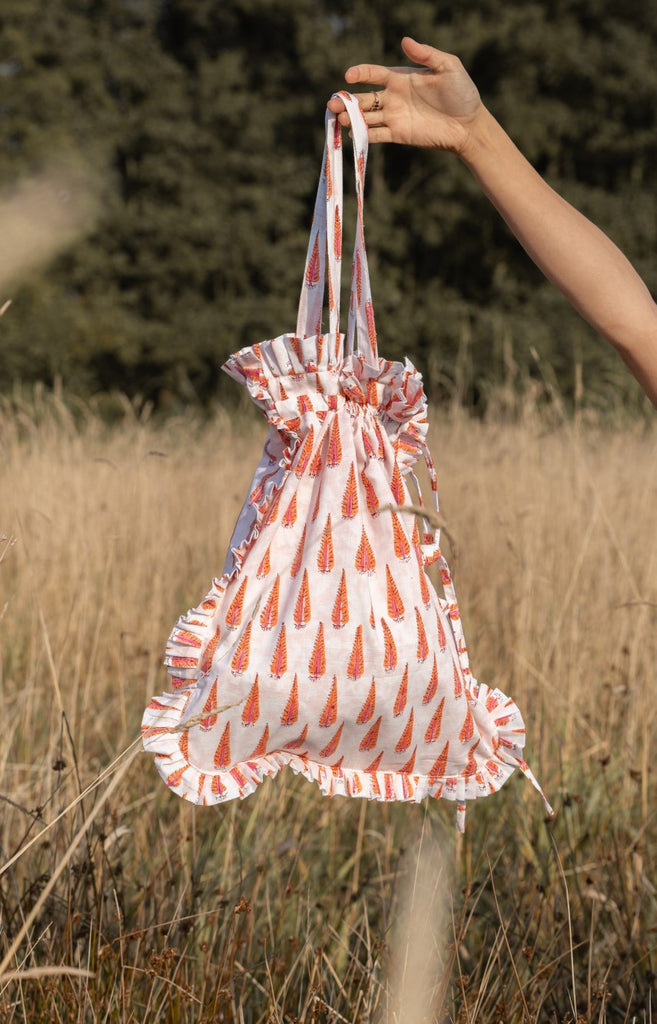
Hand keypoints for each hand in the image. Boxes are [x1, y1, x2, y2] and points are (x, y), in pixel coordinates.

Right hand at [327, 37, 481, 153]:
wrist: (468, 125)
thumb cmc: (461, 93)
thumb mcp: (448, 67)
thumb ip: (426, 54)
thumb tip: (405, 41)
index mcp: (401, 78)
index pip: (374, 74)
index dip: (360, 73)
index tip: (348, 76)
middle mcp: (393, 97)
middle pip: (363, 98)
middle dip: (346, 101)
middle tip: (332, 105)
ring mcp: (394, 117)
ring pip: (365, 117)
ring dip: (351, 119)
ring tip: (339, 119)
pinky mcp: (398, 135)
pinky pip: (376, 135)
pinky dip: (364, 136)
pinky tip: (353, 135)